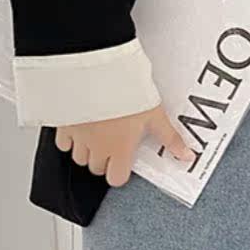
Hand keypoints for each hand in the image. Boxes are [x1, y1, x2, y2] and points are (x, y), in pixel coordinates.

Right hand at [55, 105, 192, 187]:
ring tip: (97, 134)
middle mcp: (96, 147)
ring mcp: (77, 136)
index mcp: (119, 149)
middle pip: (96, 168)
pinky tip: (80, 126)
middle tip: (113, 143)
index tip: (125, 160)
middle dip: (105, 160)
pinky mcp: (62, 123)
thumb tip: (186, 156)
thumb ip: (169, 139)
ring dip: (87, 151)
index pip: (115, 179)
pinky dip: (70, 138)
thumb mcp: (155, 115)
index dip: (120, 172)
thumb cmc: (125, 92)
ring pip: (78, 157)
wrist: (95, 70)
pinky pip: (62, 142)